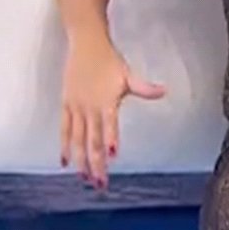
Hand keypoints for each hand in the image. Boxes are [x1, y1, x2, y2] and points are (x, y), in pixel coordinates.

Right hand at [60, 37, 166, 189]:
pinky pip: (64, 130)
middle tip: (101, 183)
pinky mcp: (67, 106)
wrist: (86, 46)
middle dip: (96, 163)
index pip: (109, 126)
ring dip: (81, 160)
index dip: (110, 140)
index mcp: (106, 102)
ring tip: (85, 178)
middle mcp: (90, 108)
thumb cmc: (109, 62)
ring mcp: (76, 108)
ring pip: (77, 140)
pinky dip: (64, 146)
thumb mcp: (129, 75)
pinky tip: (65, 162)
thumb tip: (163, 91)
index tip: (112, 155)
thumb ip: (144, 88)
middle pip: (92, 140)